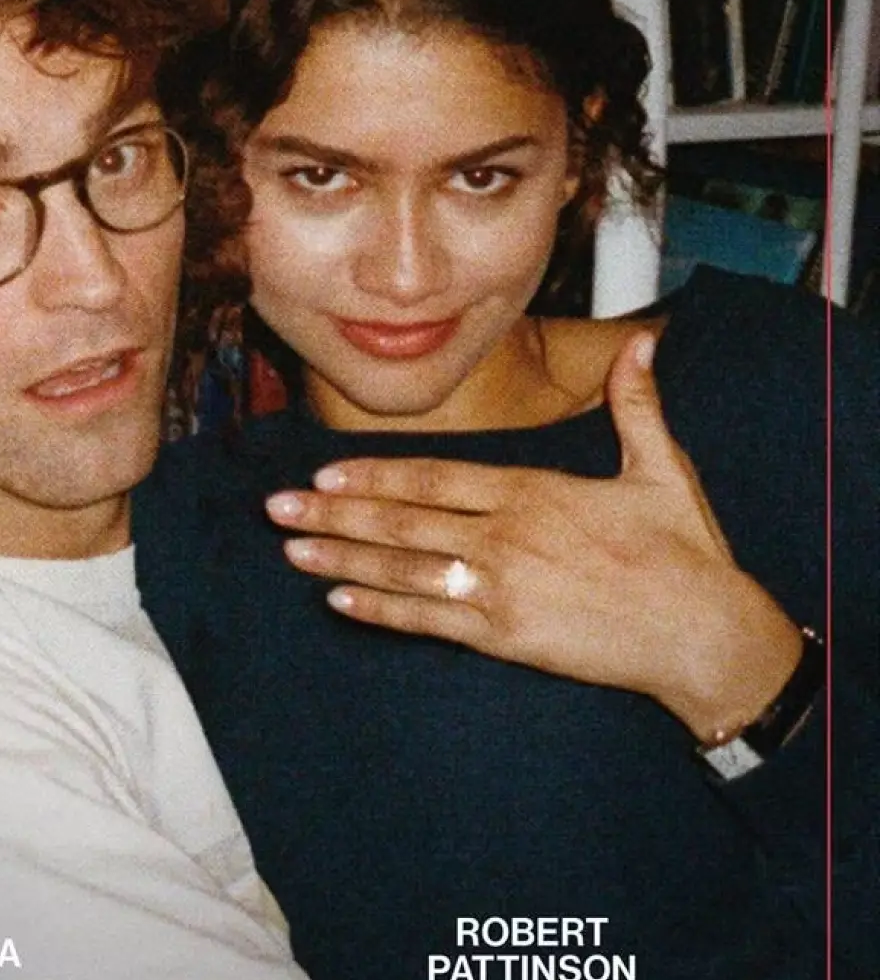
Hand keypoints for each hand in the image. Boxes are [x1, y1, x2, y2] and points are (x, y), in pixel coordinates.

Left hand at [266, 331, 804, 740]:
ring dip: (341, 559)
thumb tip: (644, 342)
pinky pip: (429, 621)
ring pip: (403, 569)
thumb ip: (638, 404)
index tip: (324, 472)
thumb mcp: (663, 468)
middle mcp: (505, 537)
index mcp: (534, 491)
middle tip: (275, 509)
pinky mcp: (506, 637)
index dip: (373, 476)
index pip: (434, 477)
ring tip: (291, 550)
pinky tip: (340, 601)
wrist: (704, 634)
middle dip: (332, 514)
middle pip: (401, 520)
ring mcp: (500, 590)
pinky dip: (382, 610)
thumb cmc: (684, 552)